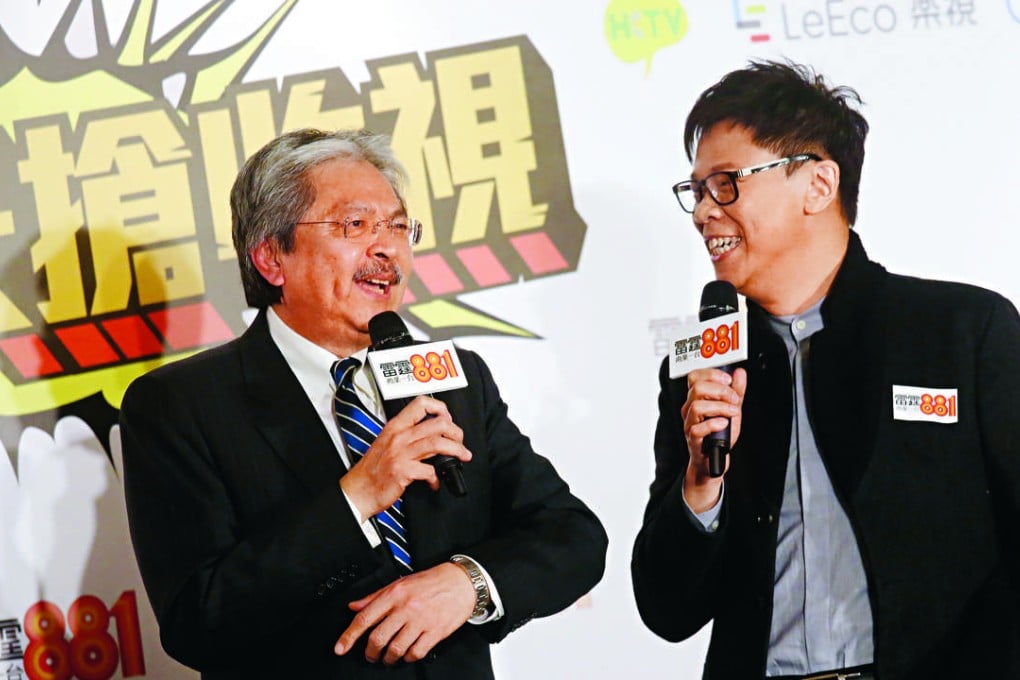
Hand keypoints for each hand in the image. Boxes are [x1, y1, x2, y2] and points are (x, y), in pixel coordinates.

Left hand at [334, 562, 475, 664]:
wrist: (461, 582)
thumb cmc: (430, 582)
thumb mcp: (399, 583)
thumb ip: (375, 596)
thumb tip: (354, 606)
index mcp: (394, 594)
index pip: (365, 618)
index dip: (349, 636)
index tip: (341, 647)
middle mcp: (406, 608)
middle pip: (379, 638)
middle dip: (370, 652)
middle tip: (370, 655)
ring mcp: (421, 621)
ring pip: (396, 648)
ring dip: (388, 658)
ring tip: (388, 658)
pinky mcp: (435, 632)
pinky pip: (416, 652)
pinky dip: (408, 658)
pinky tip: (407, 654)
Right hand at [340, 396, 470, 518]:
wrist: (358, 491)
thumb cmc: (372, 470)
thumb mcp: (386, 443)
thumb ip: (406, 435)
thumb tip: (431, 434)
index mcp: (395, 427)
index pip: (421, 404)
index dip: (440, 408)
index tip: (448, 418)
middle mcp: (399, 436)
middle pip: (438, 423)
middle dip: (456, 432)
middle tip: (460, 441)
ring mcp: (401, 453)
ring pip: (438, 443)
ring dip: (456, 450)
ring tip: (463, 456)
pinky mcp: (403, 471)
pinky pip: (430, 471)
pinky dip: (437, 478)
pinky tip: (435, 482)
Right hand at [680, 367, 746, 510]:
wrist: (714, 460)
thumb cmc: (719, 435)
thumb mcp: (732, 409)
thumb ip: (736, 391)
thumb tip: (739, 373)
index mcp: (696, 398)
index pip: (695, 377)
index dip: (712, 374)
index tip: (728, 380)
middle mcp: (689, 409)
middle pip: (696, 388)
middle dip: (720, 390)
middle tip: (733, 399)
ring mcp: (689, 424)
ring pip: (696, 406)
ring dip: (720, 407)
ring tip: (732, 413)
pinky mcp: (692, 439)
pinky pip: (698, 429)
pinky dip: (714, 424)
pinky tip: (724, 424)